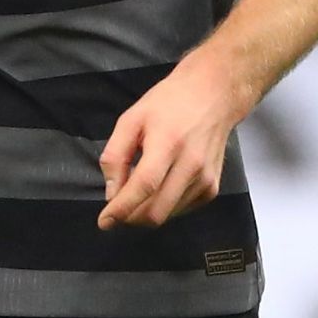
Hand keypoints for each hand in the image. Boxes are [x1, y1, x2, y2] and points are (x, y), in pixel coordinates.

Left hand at [97, 52, 245, 229]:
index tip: (104, 222)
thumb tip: (111, 193)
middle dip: (130, 217)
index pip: (144, 186)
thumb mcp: (132, 119)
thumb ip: (116, 155)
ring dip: (146, 212)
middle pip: (157, 211)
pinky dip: (164, 206)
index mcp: (168, 143)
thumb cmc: (168, 103)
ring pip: (168, 215)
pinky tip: (159, 187)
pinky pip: (181, 209)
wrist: (213, 95)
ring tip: (137, 191)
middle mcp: (191, 165)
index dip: (122, 208)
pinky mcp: (212, 187)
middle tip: (117, 209)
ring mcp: (205, 179)